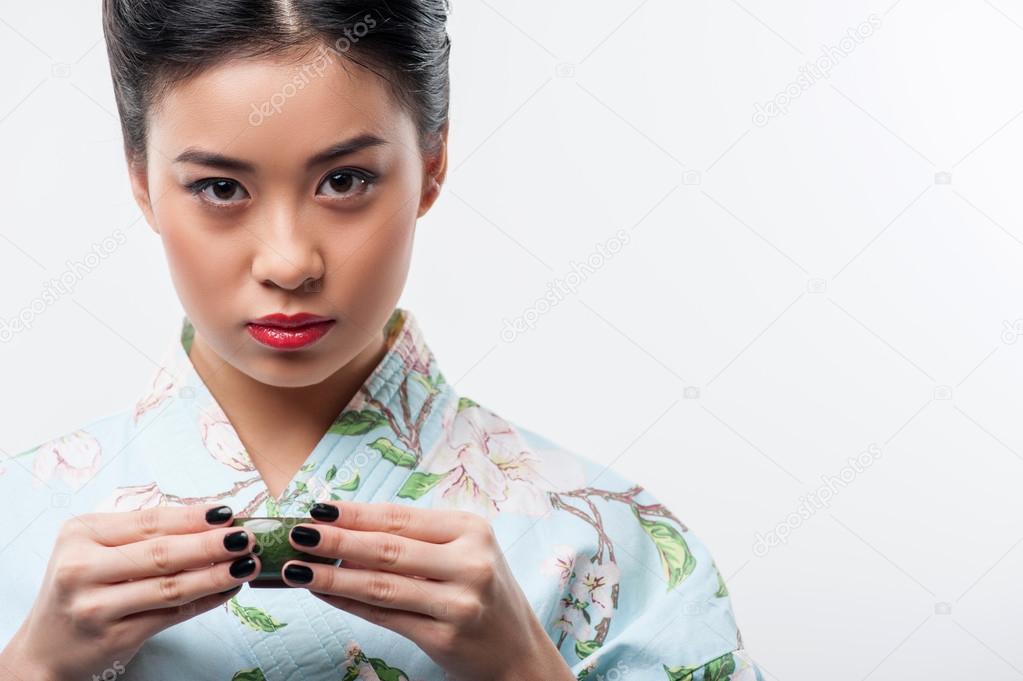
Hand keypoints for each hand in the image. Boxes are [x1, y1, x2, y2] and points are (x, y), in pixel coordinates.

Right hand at [4, 504, 260, 680]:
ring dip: (216, 574)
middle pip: (161, 553)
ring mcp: (96, 607)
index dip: (192, 517)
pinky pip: (172, 616)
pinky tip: (228, 590)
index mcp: (80, 535)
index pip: (148, 520)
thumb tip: (212, 519)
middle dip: (211, 544)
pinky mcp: (114, 638)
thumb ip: (142, 534)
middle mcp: (82, 569)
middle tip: (246, 537)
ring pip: (170, 587)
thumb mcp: (95, 549)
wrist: (45, 648)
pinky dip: (206, 601)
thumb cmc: (81, 587)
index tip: (228, 512)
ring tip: (248, 564)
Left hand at [280, 501, 574, 680]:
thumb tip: (345, 528)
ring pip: (382, 585)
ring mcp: (458, 602)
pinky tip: (323, 594)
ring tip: (295, 568)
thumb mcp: (463, 552)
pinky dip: (349, 605)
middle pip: (389, 548)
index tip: (318, 507)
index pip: (402, 517)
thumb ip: (416, 540)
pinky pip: (385, 616)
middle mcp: (469, 562)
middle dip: (336, 541)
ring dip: (332, 576)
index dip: (356, 513)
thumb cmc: (481, 591)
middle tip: (297, 533)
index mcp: (472, 530)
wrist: (517, 650)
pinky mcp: (445, 637)